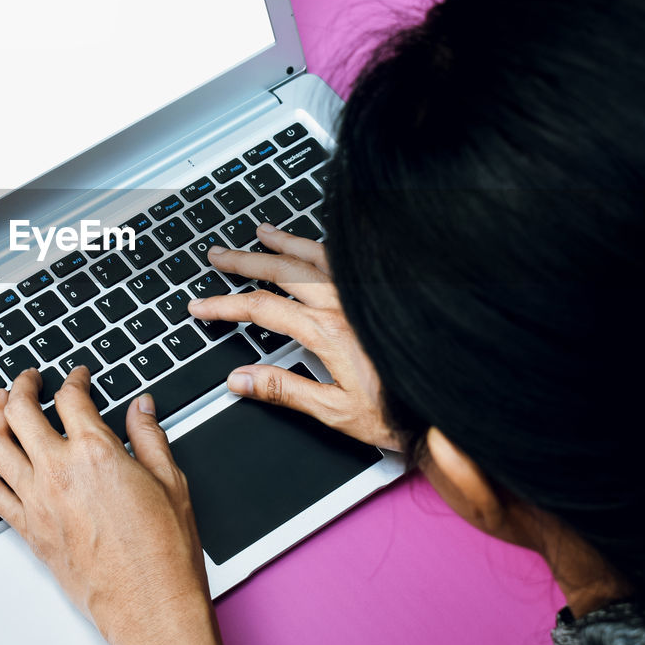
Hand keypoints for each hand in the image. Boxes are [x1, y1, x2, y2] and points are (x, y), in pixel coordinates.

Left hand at [0, 368, 225, 644]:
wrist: (148, 603)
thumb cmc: (163, 551)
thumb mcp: (170, 481)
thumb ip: (149, 437)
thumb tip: (141, 408)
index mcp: (96, 453)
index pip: (71, 398)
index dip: (73, 378)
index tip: (77, 376)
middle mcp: (59, 472)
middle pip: (21, 412)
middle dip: (22, 386)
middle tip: (28, 378)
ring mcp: (37, 501)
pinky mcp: (27, 529)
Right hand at [187, 222, 398, 448]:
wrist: (443, 409)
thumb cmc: (396, 412)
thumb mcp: (333, 412)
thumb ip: (283, 391)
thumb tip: (240, 379)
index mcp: (326, 331)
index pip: (261, 309)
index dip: (225, 305)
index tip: (201, 307)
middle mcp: (342, 305)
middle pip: (282, 271)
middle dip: (244, 261)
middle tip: (218, 255)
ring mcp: (361, 297)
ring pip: (315, 256)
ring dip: (284, 243)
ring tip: (261, 232)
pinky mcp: (378, 298)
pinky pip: (343, 261)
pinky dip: (321, 248)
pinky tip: (314, 247)